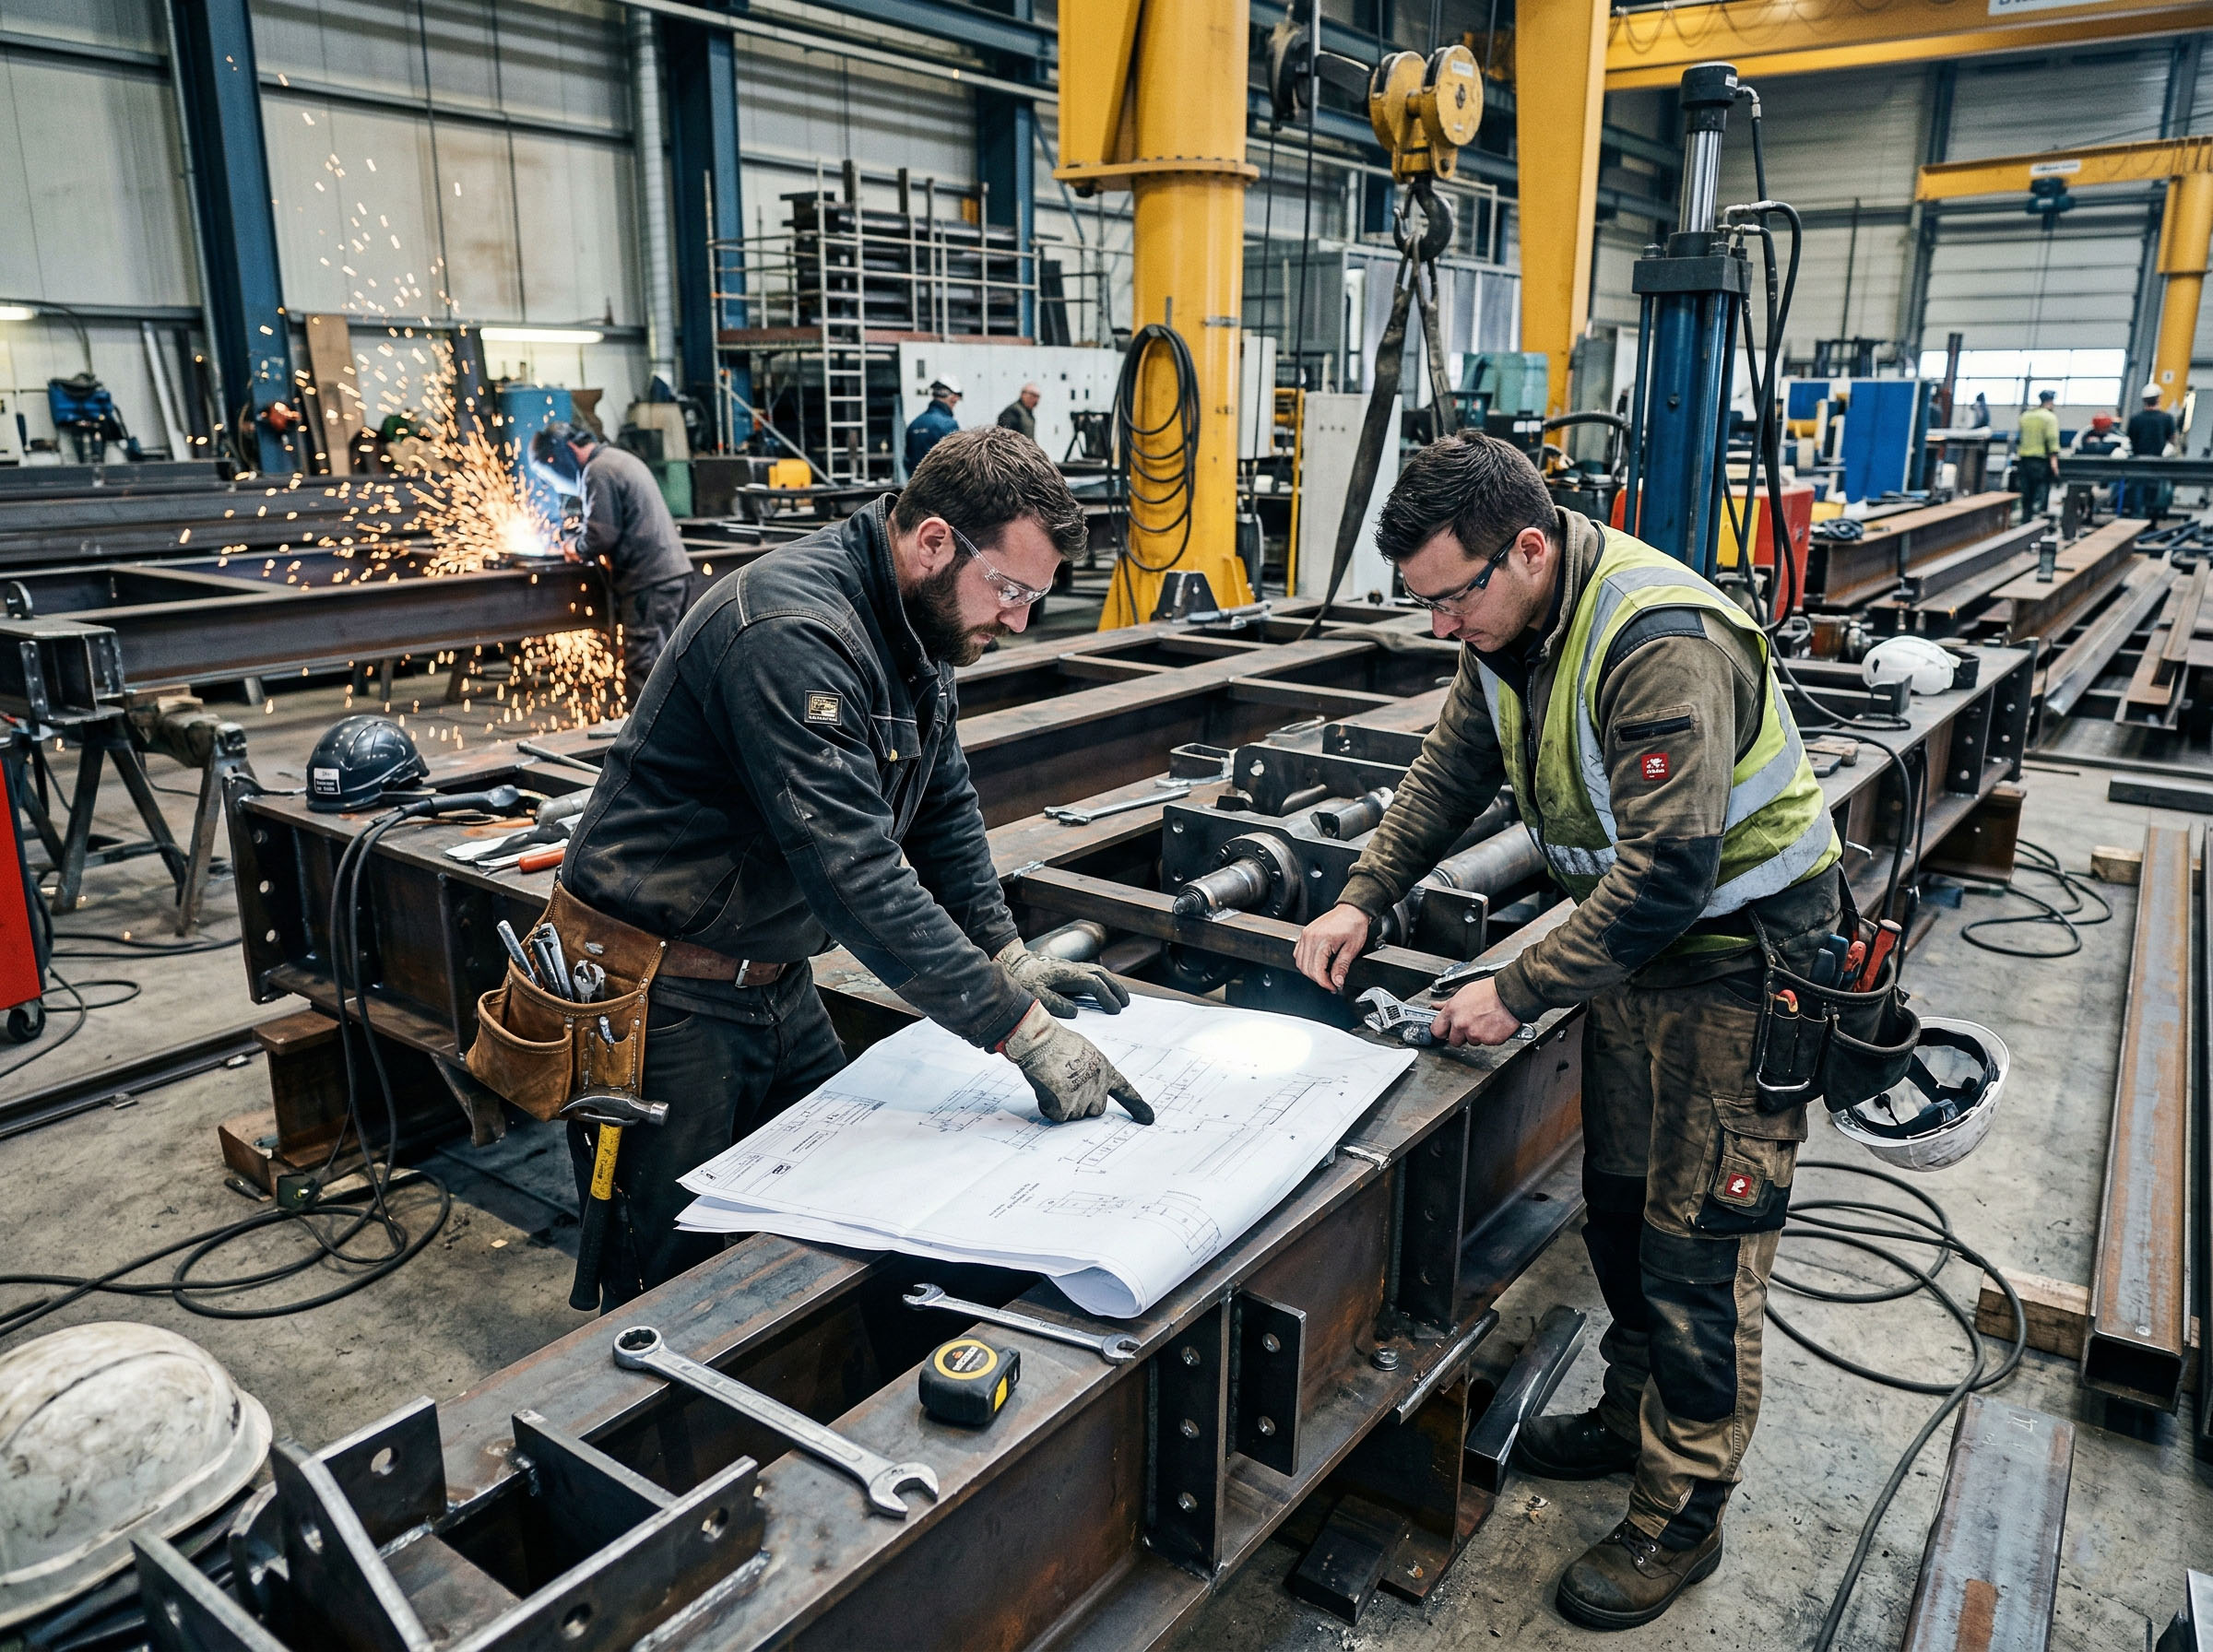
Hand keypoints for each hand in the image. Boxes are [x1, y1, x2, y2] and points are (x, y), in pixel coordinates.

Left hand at [995, 940, 1131, 1017]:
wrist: (1012, 964)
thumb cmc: (1023, 980)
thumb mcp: (1035, 994)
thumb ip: (1055, 1003)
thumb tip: (1075, 1012)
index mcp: (1066, 974)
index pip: (1093, 982)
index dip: (1106, 996)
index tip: (1114, 1010)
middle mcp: (1071, 968)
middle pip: (1100, 974)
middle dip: (1115, 988)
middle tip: (1126, 1004)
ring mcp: (1070, 968)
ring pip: (1097, 972)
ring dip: (1111, 984)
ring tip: (1121, 999)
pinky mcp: (1067, 971)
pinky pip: (1090, 974)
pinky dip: (1102, 982)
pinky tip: (1104, 992)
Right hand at [1002, 1003, 1151, 1123]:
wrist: (1041, 1042)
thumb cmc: (1056, 1042)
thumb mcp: (1084, 1052)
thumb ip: (1089, 1072)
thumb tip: (1081, 1088)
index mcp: (1105, 1070)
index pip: (1125, 1091)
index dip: (1136, 1106)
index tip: (1148, 1119)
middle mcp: (1098, 1086)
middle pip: (1095, 1110)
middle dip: (1081, 1105)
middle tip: (1065, 1087)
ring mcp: (1083, 1098)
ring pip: (1074, 1115)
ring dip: (1061, 1105)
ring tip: (1052, 1082)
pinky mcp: (1066, 1107)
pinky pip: (1057, 1116)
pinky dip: (1048, 1107)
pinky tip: (1045, 1088)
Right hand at [1294, 903, 1372, 992]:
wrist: (1352, 910)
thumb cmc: (1354, 924)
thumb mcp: (1352, 948)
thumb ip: (1342, 967)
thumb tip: (1337, 981)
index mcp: (1322, 940)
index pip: (1316, 970)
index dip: (1325, 983)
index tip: (1334, 987)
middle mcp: (1310, 937)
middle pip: (1306, 968)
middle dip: (1319, 979)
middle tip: (1331, 983)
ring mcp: (1306, 935)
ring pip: (1300, 963)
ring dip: (1311, 972)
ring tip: (1324, 975)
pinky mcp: (1305, 934)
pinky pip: (1298, 953)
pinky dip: (1305, 962)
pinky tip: (1317, 964)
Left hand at [1429, 976, 1527, 1046]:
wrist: (1510, 995)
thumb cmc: (1489, 991)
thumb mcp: (1464, 992)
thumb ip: (1448, 1004)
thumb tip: (1436, 1006)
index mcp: (1452, 1011)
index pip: (1436, 1030)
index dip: (1442, 1030)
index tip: (1445, 1030)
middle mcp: (1461, 1024)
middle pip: (1453, 1041)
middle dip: (1460, 1035)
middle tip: (1470, 1025)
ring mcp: (1475, 1033)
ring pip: (1471, 1042)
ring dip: (1476, 1035)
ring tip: (1484, 1021)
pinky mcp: (1489, 1040)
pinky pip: (1486, 1042)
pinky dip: (1490, 1036)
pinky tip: (1492, 1024)